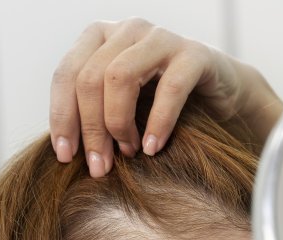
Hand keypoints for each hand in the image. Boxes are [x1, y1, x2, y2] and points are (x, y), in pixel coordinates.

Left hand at [49, 18, 282, 176]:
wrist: (220, 93)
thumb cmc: (160, 102)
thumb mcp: (119, 103)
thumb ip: (91, 113)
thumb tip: (63, 152)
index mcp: (100, 37)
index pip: (66, 74)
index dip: (62, 117)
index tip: (65, 156)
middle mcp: (127, 30)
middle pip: (90, 77)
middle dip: (91, 128)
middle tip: (100, 166)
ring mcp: (161, 37)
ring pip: (120, 76)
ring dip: (118, 123)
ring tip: (128, 153)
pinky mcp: (194, 54)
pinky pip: (169, 88)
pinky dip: (158, 123)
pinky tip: (152, 148)